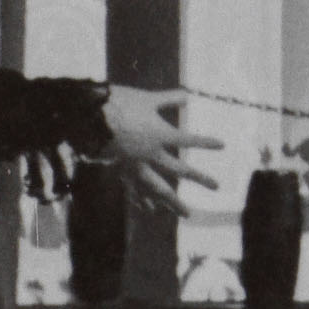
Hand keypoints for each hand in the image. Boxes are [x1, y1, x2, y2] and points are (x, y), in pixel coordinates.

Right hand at [83, 87, 221, 206]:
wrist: (86, 118)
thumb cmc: (118, 105)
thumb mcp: (147, 99)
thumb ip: (169, 99)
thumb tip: (188, 95)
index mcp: (160, 135)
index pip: (188, 140)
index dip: (205, 142)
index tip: (222, 145)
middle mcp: (150, 154)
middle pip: (179, 169)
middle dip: (199, 177)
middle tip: (217, 186)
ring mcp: (135, 164)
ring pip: (157, 187)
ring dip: (172, 200)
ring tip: (187, 213)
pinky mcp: (119, 168)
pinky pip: (134, 188)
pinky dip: (142, 199)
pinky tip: (149, 209)